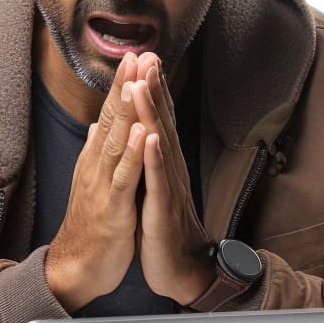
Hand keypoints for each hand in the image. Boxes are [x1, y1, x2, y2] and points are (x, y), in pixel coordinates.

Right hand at [45, 53, 147, 312]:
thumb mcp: (95, 182)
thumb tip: (96, 126)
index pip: (109, 115)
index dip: (122, 86)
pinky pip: (124, 178)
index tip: (135, 56)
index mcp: (96, 160)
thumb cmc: (91, 225)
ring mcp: (103, 186)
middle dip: (125, 86)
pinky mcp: (113, 208)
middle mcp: (96, 166)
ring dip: (126, 111)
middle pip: (111, 120)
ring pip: (116, 142)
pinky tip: (143, 133)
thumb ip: (97, 152)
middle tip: (137, 54)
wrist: (77, 267)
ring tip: (137, 81)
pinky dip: (134, 155)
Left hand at [129, 54, 214, 304]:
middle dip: (154, 88)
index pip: (157, 119)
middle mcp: (170, 169)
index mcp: (163, 164)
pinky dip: (153, 157)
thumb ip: (149, 158)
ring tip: (145, 82)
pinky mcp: (162, 209)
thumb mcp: (153, 186)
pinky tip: (149, 136)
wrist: (181, 268)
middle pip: (162, 122)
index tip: (144, 57)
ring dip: (153, 112)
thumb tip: (142, 132)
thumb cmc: (164, 227)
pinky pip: (157, 180)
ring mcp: (167, 187)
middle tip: (148, 54)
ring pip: (160, 143)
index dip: (152, 88)